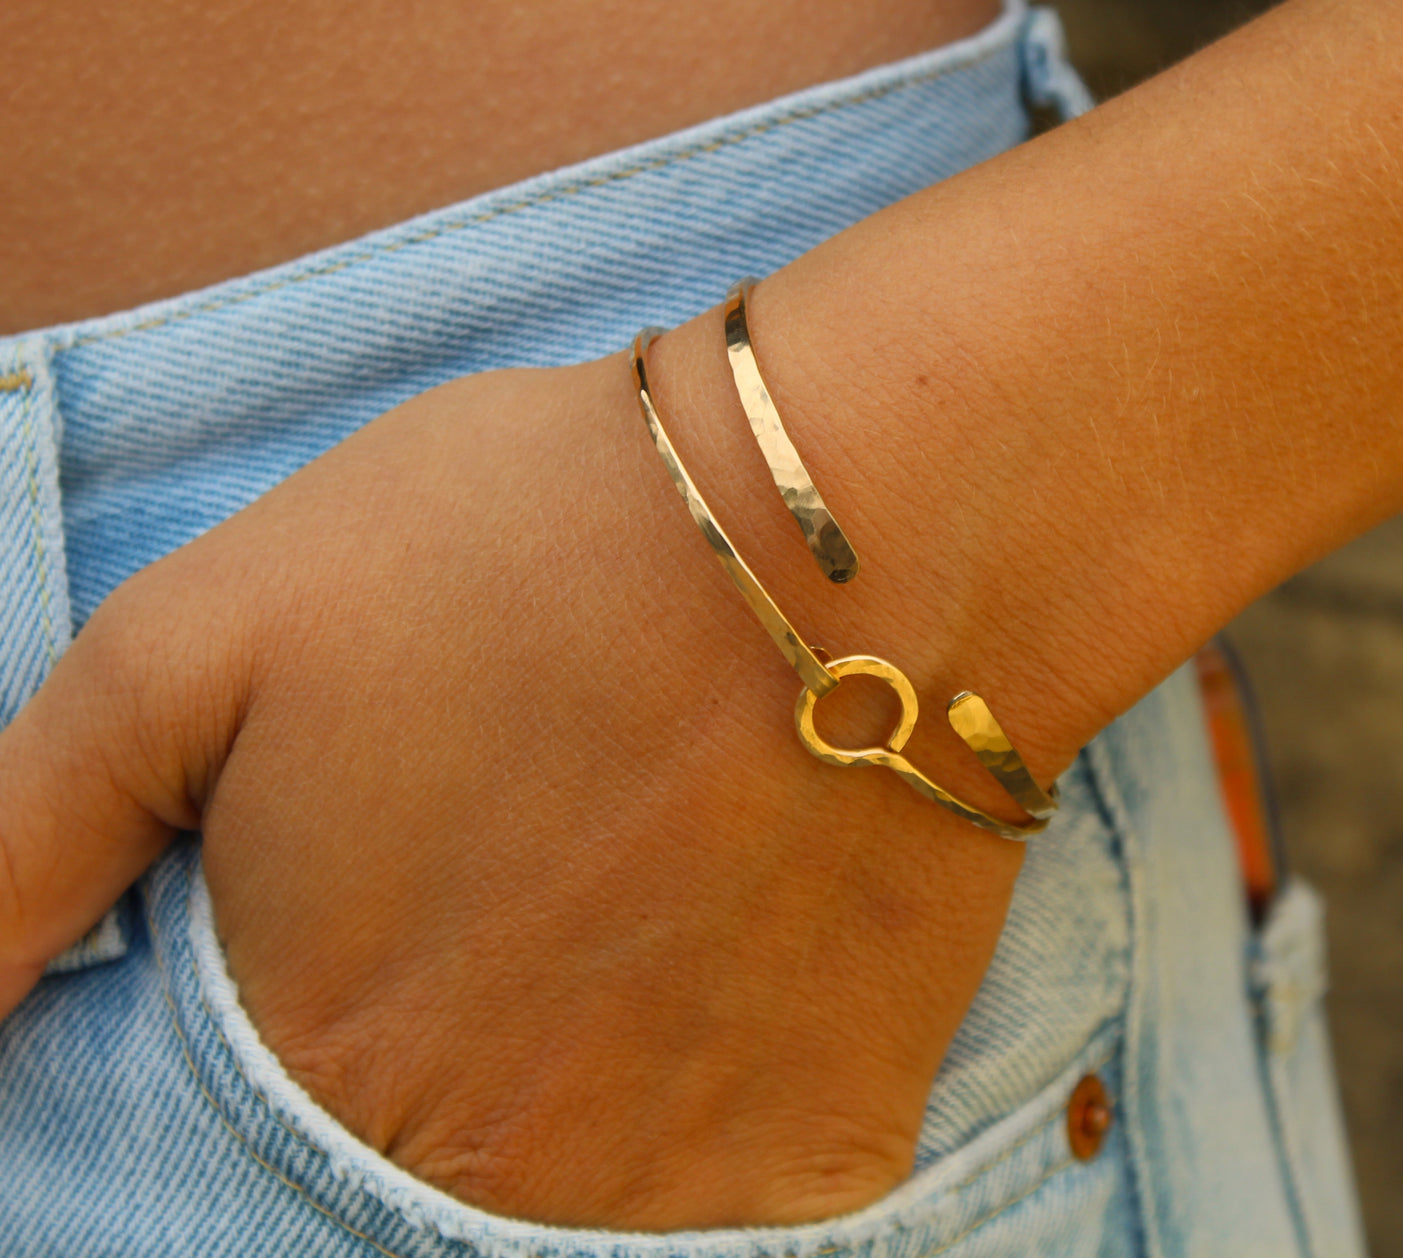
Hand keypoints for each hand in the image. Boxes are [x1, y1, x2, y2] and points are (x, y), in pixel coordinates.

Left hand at [0, 341, 1050, 1227]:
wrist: (853, 534)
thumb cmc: (524, 547)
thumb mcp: (201, 639)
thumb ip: (20, 840)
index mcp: (313, 1059)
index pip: (235, 1145)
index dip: (310, 999)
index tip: (388, 906)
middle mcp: (482, 1174)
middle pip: (411, 1169)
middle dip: (439, 1035)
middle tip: (520, 883)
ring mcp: (669, 1193)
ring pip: (563, 1190)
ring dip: (570, 1073)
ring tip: (621, 899)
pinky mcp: (825, 1157)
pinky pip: (723, 1203)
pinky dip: (703, 1104)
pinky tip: (716, 962)